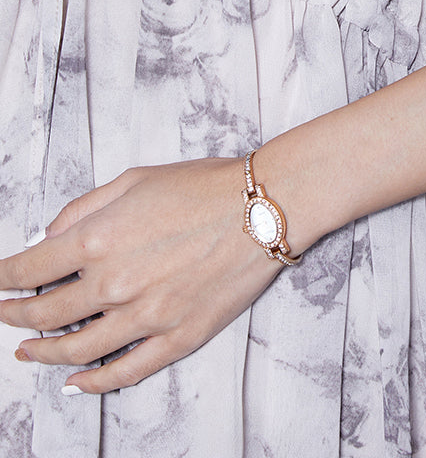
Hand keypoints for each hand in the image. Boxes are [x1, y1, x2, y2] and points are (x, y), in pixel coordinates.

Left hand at [0, 158, 282, 393]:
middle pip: (46, 313)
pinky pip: (123, 372)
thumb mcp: (135, 179)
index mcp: (97, 240)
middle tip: (4, 315)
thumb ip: (85, 208)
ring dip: (44, 354)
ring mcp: (144, 317)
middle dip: (16, 316)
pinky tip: (76, 383)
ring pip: (76, 351)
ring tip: (28, 353)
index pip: (29, 270)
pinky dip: (92, 383)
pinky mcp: (175, 338)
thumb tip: (50, 236)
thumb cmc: (204, 186)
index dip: (3, 279)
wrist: (264, 208)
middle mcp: (113, 284)